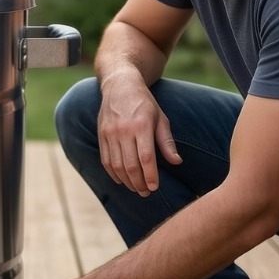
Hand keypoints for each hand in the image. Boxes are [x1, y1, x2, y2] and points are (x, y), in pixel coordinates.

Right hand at [98, 73, 180, 195]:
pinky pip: (105, 159)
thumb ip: (167, 142)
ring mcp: (110, 133)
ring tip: (136, 189)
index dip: (150, 176)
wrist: (120, 85)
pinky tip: (121, 180)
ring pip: (117, 165)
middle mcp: (124, 130)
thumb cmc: (144, 103)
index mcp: (142, 125)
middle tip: (146, 193)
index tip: (155, 187)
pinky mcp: (101, 134)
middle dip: (139, 183)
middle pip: (130, 165)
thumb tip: (177, 162)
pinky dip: (113, 173)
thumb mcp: (160, 118)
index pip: (146, 157)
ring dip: (127, 181)